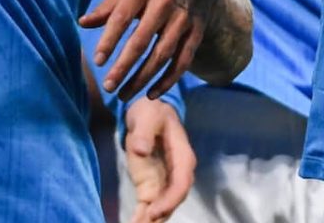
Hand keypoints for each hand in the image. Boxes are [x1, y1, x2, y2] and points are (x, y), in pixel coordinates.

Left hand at [81, 0, 211, 100]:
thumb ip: (107, 7)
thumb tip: (82, 23)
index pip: (122, 18)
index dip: (109, 40)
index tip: (97, 62)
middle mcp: (165, 2)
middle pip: (142, 40)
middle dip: (123, 66)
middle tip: (108, 87)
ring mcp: (183, 18)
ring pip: (162, 54)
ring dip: (142, 78)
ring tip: (123, 96)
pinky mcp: (196, 31)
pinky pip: (183, 61)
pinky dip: (168, 80)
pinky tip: (152, 94)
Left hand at [121, 97, 195, 222]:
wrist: (146, 113)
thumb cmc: (151, 111)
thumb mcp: (147, 115)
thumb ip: (144, 132)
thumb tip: (141, 150)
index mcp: (182, 155)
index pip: (182, 182)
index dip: (171, 199)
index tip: (154, 212)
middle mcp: (176, 172)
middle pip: (174, 199)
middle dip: (161, 215)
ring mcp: (164, 181)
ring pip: (163, 206)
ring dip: (152, 220)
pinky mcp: (150, 185)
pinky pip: (149, 205)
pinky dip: (142, 217)